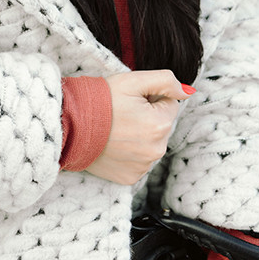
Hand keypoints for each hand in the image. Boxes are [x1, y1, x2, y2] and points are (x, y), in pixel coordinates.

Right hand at [85, 70, 193, 184]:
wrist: (70, 125)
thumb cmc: (101, 100)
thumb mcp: (133, 80)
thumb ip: (165, 81)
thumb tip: (188, 92)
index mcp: (160, 124)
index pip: (169, 104)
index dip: (151, 97)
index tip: (132, 99)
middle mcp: (156, 150)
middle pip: (162, 125)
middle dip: (148, 116)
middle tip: (122, 112)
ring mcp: (143, 167)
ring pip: (152, 143)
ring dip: (140, 134)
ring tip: (116, 127)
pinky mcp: (130, 178)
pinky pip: (140, 161)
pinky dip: (130, 152)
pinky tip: (114, 143)